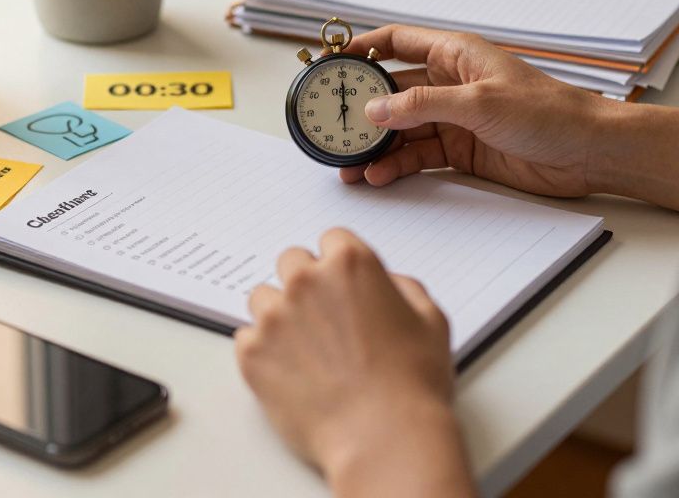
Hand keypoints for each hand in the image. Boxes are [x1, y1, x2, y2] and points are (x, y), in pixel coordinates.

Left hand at [236, 229, 474, 496]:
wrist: (383, 438)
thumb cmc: (413, 384)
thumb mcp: (431, 321)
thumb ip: (404, 287)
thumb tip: (386, 283)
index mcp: (350, 264)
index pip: (332, 240)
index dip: (340, 265)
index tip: (342, 286)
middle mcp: (306, 281)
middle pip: (292, 262)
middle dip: (306, 284)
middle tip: (324, 320)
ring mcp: (273, 316)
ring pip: (263, 298)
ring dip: (280, 315)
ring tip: (305, 351)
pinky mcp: (251, 353)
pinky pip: (247, 339)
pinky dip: (264, 352)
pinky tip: (291, 374)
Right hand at [340, 25, 607, 197]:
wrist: (589, 152)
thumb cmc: (549, 112)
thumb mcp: (479, 102)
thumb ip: (422, 104)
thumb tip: (376, 109)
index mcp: (456, 54)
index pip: (397, 42)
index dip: (361, 48)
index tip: (330, 60)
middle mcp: (451, 83)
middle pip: (392, 91)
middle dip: (361, 109)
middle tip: (331, 126)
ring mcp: (455, 118)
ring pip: (402, 128)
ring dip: (376, 145)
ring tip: (348, 164)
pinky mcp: (463, 150)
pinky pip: (419, 155)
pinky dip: (398, 165)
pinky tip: (379, 175)